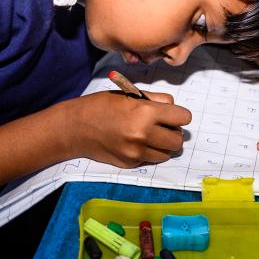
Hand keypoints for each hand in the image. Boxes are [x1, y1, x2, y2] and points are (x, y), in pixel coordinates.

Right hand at [66, 90, 190, 167]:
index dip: (179, 115)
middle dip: (173, 132)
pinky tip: (135, 143)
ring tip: (150, 135)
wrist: (75, 128)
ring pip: (167, 153)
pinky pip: (151, 159)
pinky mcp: (130, 163)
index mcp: (145, 113)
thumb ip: (155, 100)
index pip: (183, 118)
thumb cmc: (101, 106)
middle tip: (163, 127)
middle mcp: (144, 135)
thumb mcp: (130, 94)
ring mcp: (137, 152)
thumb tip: (174, 108)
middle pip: (178, 140)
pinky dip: (149, 152)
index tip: (173, 115)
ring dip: (163, 145)